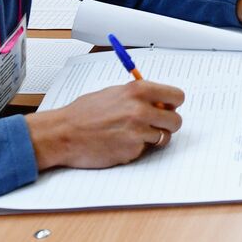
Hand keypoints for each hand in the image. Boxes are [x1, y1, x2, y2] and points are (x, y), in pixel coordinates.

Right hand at [25, 79, 183, 170]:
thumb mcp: (114, 93)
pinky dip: (137, 149)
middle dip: (167, 124)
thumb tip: (159, 101)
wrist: (64, 133)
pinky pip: (146, 150)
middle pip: (176, 120)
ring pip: (164, 138)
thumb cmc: (84, 113)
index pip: (177, 96)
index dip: (173, 104)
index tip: (168, 108)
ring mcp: (138, 132)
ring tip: (135, 135)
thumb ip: (138, 96)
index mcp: (138, 90)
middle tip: (155, 126)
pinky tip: (120, 143)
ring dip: (154, 138)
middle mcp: (141, 109)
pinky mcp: (132, 151)